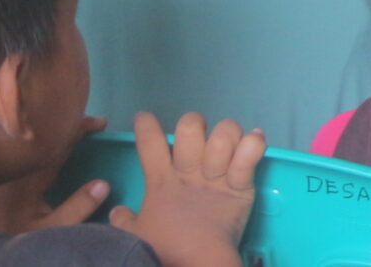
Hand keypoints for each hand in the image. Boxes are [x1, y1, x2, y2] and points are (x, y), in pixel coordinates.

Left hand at [0, 117, 107, 232]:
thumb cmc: (13, 234)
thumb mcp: (48, 228)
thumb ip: (76, 208)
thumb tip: (103, 184)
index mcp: (31, 175)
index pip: (57, 142)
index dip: (79, 128)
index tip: (101, 123)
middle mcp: (19, 165)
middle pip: (46, 135)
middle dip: (71, 126)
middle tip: (96, 123)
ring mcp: (10, 169)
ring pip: (35, 140)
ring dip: (57, 133)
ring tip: (80, 129)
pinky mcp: (5, 175)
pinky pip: (27, 149)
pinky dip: (45, 143)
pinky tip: (56, 146)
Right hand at [110, 112, 263, 266]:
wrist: (196, 263)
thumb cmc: (165, 249)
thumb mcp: (134, 235)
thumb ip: (124, 221)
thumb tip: (116, 211)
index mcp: (160, 180)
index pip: (148, 143)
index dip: (146, 126)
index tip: (145, 118)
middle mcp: (189, 170)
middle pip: (190, 127)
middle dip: (194, 125)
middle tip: (198, 139)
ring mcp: (217, 175)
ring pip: (224, 132)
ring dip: (227, 133)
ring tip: (229, 143)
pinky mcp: (242, 185)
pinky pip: (250, 154)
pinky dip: (254, 144)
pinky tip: (255, 138)